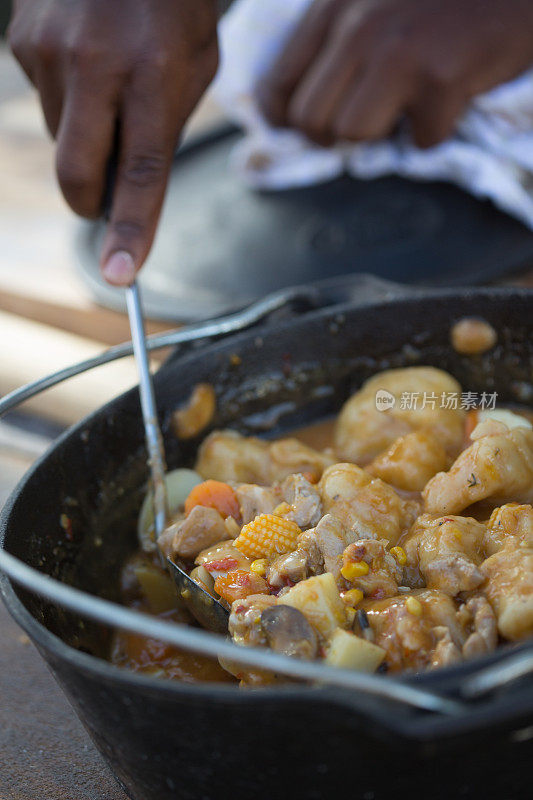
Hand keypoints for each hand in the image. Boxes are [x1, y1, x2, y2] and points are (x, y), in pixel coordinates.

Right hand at [9, 0, 217, 284]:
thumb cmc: (174, 6)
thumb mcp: (194, 68)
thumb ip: (164, 132)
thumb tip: (129, 194)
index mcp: (154, 72)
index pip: (142, 171)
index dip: (131, 228)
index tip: (121, 273)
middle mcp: (95, 63)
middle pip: (79, 174)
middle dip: (93, 203)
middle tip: (106, 197)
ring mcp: (49, 51)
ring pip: (62, 141)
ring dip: (86, 139)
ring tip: (112, 87)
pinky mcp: (21, 42)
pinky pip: (45, 103)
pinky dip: (69, 103)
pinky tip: (87, 64)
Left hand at [257, 0, 532, 148]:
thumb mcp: (370, 1)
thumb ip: (332, 43)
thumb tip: (293, 113)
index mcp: (333, 6)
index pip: (277, 86)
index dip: (284, 122)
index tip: (300, 131)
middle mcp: (358, 25)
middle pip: (310, 121)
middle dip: (333, 136)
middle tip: (362, 122)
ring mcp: (399, 52)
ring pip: (353, 134)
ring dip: (381, 134)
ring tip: (404, 106)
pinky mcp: (441, 79)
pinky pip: (419, 140)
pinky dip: (436, 130)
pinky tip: (450, 97)